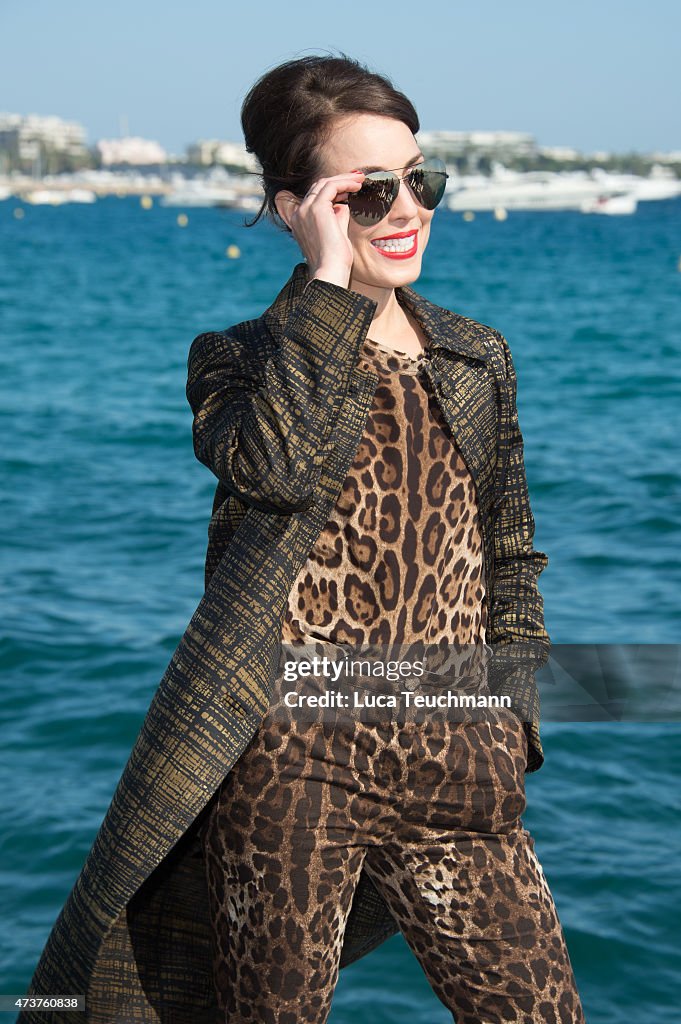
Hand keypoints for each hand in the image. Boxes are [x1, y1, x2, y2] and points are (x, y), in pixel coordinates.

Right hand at [286, 172, 365, 288]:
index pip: (315, 197)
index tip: (349, 190)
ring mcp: (306, 210)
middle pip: (318, 187)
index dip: (333, 190)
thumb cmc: (335, 260)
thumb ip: (337, 218)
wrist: (330, 271)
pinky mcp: (317, 208)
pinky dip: (345, 183)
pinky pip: (332, 186)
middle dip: (339, 181)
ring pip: (324, 183)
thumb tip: (343, 205)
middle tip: (357, 180)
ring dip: (344, 179)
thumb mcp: (336, 234)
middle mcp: (299, 214)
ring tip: (360, 180)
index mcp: (300, 222)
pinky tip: (357, 186)